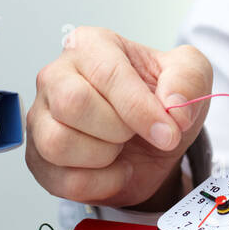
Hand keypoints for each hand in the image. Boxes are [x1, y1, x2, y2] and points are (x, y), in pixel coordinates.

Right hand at [26, 26, 211, 207]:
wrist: (152, 142)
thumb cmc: (160, 100)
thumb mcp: (190, 77)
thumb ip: (188, 79)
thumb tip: (173, 104)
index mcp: (91, 46)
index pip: (106, 73)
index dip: (139, 108)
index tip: (167, 131)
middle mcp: (57, 76)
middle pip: (72, 103)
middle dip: (116, 129)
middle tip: (134, 132)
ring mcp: (41, 118)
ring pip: (58, 143)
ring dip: (103, 156)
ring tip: (118, 147)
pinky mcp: (38, 157)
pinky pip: (61, 180)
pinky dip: (98, 184)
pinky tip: (112, 169)